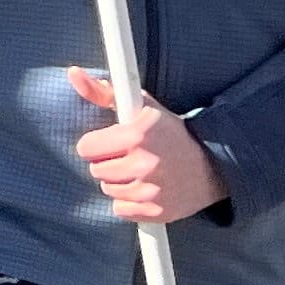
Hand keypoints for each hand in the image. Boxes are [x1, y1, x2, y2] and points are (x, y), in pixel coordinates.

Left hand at [68, 69, 225, 222]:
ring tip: (140, 172)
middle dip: (108, 163)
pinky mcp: (157, 211)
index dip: (96, 144)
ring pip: (108, 190)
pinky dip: (129, 202)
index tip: (111, 142)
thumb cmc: (169, 132)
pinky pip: (121, 209)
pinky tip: (145, 189)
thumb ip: (103, 92)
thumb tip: (73, 73)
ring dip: (119, 183)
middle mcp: (144, 163)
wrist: (211, 164)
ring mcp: (151, 190)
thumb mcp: (140, 105)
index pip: (86, 148)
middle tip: (129, 157)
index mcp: (137, 135)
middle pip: (96, 170)